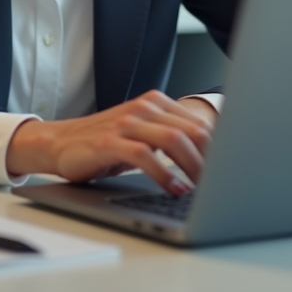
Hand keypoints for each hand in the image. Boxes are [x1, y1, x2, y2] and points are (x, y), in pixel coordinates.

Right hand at [6, 89, 211, 194]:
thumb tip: (210, 158)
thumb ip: (170, 138)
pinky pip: (145, 156)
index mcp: (155, 103)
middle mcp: (144, 108)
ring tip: (203, 188)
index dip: (219, 148)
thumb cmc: (104, 144)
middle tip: (223, 183)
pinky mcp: (110, 142)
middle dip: (212, 159)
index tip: (231, 169)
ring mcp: (127, 123)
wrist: (60, 143)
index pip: (198, 122)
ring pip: (174, 139)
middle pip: (192, 130)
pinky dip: (165, 174)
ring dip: (193, 167)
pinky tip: (174, 188)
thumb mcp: (141, 136)